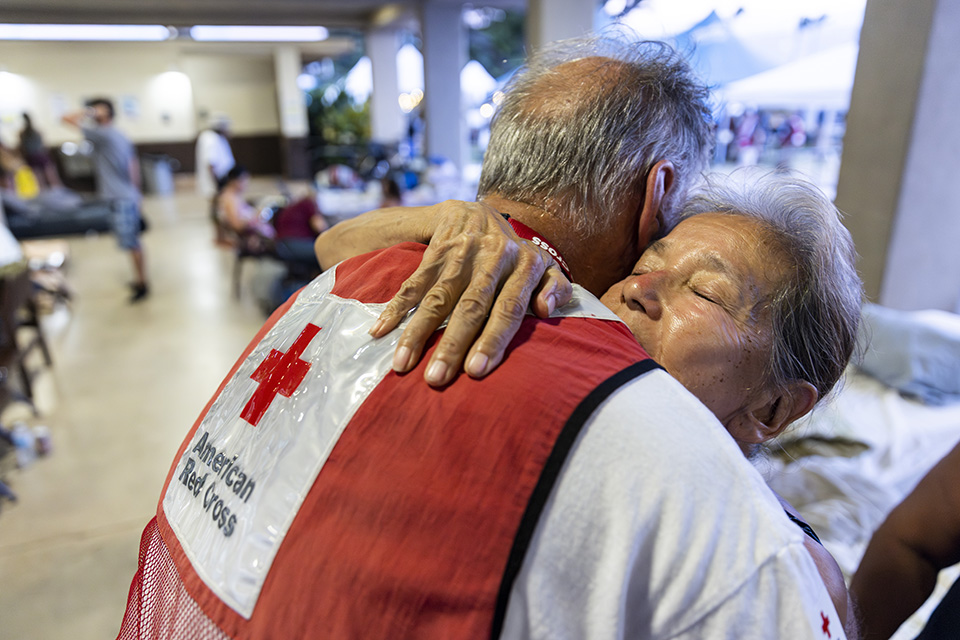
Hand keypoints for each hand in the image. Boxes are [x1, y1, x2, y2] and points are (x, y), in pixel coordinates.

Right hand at [369, 200, 572, 385]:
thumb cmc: (514, 256)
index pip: (508, 308)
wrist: (475, 212)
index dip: (492, 339)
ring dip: (417, 332)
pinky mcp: (435, 250)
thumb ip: (557, 287)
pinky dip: (396, 308)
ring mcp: (461, 252)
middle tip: (436, 379)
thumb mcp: (543, 267)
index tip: (476, 371)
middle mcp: (493, 256)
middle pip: (470, 306)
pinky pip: (413, 282)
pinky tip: (381, 331)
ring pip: (438, 297)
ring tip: (402, 364)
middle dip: (452, 344)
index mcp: (523, 264)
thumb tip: (546, 311)